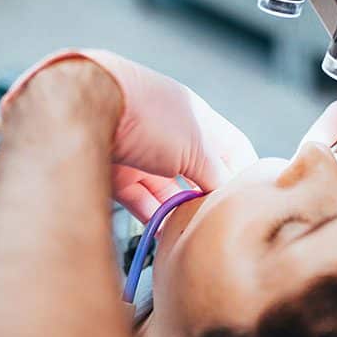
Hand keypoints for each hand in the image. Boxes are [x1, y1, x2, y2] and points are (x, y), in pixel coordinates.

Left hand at [2, 49, 256, 221]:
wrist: (85, 103)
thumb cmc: (149, 115)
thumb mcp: (196, 146)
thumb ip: (215, 174)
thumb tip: (224, 197)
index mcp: (197, 118)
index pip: (232, 148)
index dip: (244, 173)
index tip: (251, 201)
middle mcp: (171, 134)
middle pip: (198, 172)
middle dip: (208, 197)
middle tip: (220, 224)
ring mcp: (142, 153)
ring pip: (168, 189)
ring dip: (180, 211)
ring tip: (192, 234)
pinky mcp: (116, 172)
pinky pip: (141, 200)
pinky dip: (154, 216)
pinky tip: (165, 233)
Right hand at [302, 89, 336, 243]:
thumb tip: (322, 169)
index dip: (320, 136)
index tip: (304, 161)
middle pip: (334, 131)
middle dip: (319, 156)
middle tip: (302, 180)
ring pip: (335, 152)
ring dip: (326, 171)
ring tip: (315, 191)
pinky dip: (335, 182)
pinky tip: (330, 196)